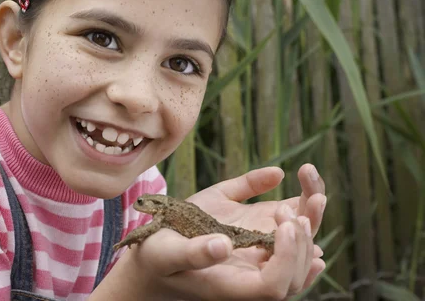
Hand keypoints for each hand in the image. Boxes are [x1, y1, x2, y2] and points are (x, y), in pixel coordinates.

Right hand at [101, 164, 325, 300]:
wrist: (155, 253)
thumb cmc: (156, 259)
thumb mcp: (167, 254)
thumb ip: (193, 253)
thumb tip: (222, 245)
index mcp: (233, 285)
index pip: (275, 285)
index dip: (289, 259)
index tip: (285, 224)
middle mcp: (252, 272)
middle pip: (297, 267)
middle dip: (305, 235)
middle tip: (296, 203)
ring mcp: (256, 251)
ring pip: (299, 246)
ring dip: (311, 216)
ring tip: (310, 181)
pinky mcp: (254, 230)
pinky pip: (286, 226)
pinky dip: (302, 208)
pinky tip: (308, 188)